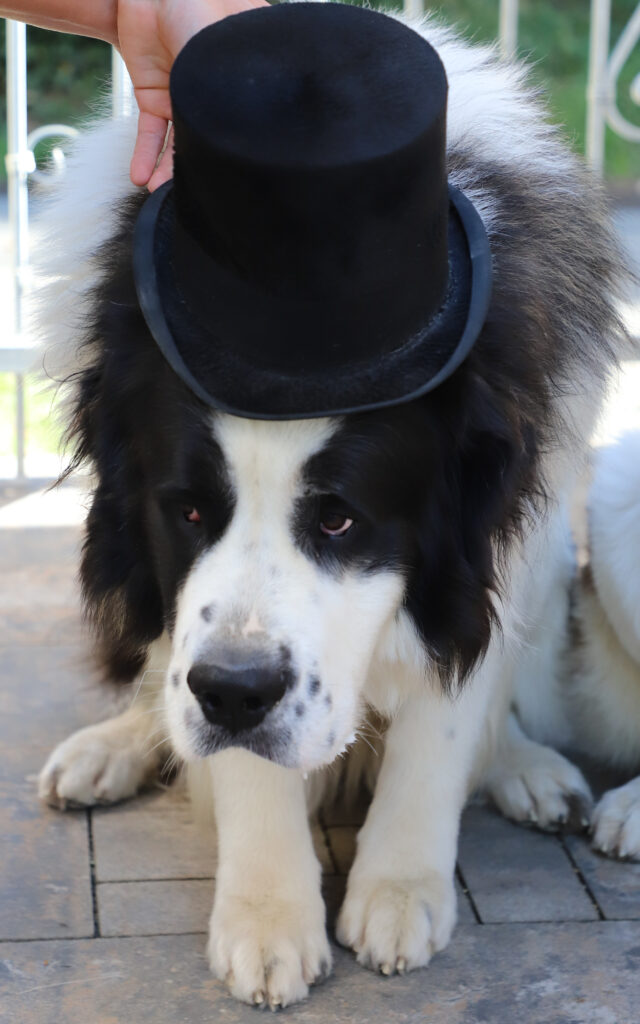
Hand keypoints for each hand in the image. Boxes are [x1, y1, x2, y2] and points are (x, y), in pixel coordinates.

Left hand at [116, 0, 268, 189]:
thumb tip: (236, 136)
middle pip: (208, 141)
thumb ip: (228, 90)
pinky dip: (144, 156)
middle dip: (200, 171)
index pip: (245, 127)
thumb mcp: (221, 53)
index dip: (241, 154)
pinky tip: (141, 179)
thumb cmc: (199, 8)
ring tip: (163, 196)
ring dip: (169, 172)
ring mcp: (183, 98)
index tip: (238, 180)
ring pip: (178, 144)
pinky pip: (150, 134)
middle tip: (198, 197)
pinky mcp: (154, 97)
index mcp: (240, 86)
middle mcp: (213, 96)